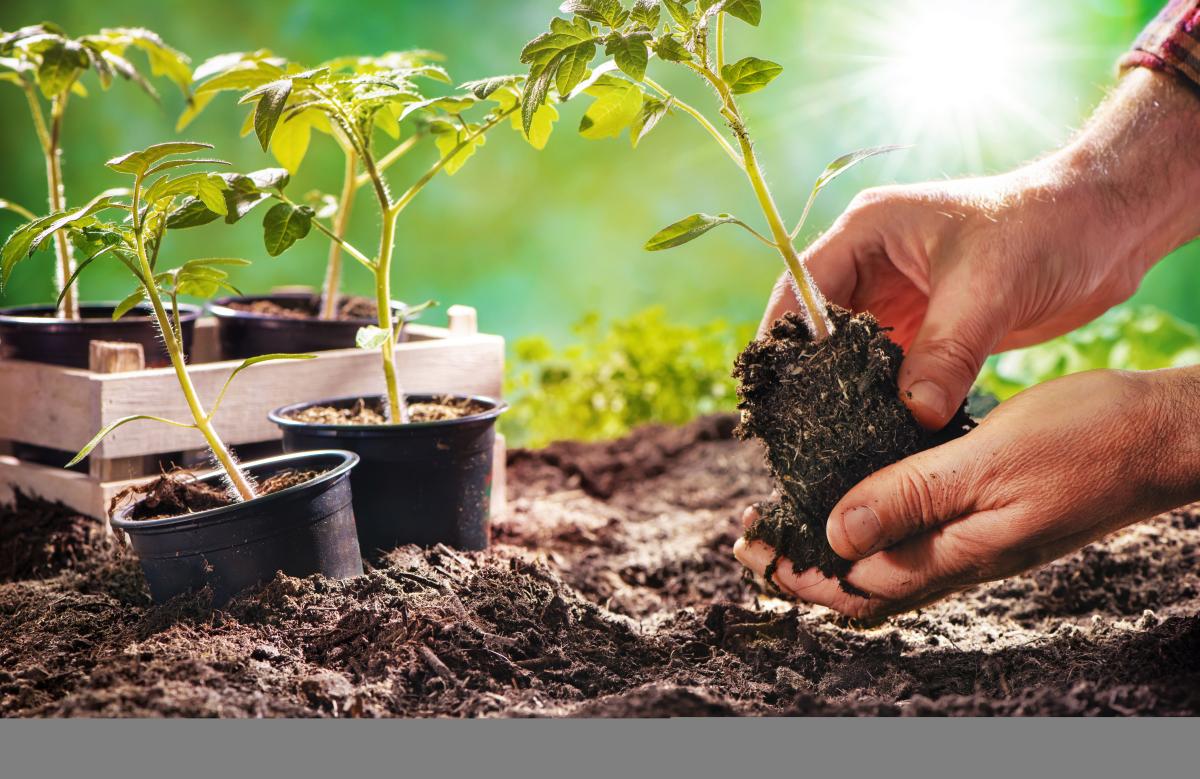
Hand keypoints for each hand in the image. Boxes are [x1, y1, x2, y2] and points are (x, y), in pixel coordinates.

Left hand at [734, 368, 1199, 621]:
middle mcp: (960, 558)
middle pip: (861, 582)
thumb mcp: (988, 461)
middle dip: (801, 564)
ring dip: (831, 544)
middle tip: (750, 538)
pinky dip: (873, 519)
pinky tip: (858, 490)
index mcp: (955, 554)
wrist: (1162, 436)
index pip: (854, 586)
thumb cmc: (1087, 441)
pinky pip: (916, 531)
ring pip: (886, 559)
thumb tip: (836, 536)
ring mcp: (975, 540)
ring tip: (787, 517)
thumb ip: (912, 497)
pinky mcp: (988, 514)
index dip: (795, 571)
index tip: (748, 546)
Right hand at [763, 69, 1199, 430]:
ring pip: (852, 354)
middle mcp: (873, 264)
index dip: (784, 338)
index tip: (776, 392)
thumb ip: (946, 352)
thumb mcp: (988, 289)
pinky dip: (885, 399)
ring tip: (833, 439)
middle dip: (809, 375)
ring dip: (846, 391)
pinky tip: (880, 433)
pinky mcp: (928, 329)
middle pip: (818, 327)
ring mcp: (900, 298)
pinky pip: (891, 370)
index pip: (802, 286)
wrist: (1108, 229)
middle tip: (798, 428)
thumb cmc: (1045, 229)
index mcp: (868, 231)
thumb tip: (912, 415)